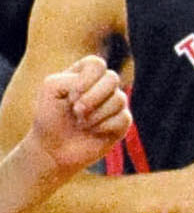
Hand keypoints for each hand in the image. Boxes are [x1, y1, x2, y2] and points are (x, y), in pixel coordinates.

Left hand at [23, 54, 130, 179]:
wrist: (53, 148)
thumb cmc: (50, 116)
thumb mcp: (51, 89)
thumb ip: (72, 79)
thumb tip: (99, 91)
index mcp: (86, 73)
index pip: (96, 65)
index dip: (85, 80)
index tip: (70, 96)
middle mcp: (102, 86)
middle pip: (112, 78)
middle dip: (93, 97)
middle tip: (77, 111)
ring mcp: (114, 104)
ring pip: (119, 99)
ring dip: (96, 114)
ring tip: (82, 123)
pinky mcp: (121, 123)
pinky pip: (123, 118)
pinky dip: (104, 126)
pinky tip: (93, 131)